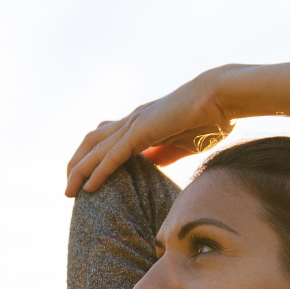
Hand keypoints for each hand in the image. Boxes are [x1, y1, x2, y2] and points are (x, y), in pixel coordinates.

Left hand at [65, 69, 234, 196]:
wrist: (221, 97)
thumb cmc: (210, 118)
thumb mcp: (181, 143)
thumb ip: (163, 152)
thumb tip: (149, 164)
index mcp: (142, 123)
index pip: (107, 139)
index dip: (93, 157)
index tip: (85, 178)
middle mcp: (132, 121)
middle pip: (92, 141)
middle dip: (77, 163)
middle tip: (68, 186)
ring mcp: (135, 124)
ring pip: (95, 149)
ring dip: (79, 170)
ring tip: (68, 190)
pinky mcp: (142, 131)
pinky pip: (113, 155)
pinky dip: (98, 171)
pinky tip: (88, 187)